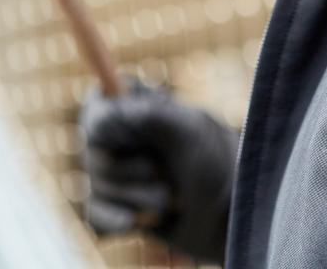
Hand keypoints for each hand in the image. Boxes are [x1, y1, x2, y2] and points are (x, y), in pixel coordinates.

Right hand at [79, 80, 236, 264]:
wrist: (235, 222)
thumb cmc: (221, 169)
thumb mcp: (189, 131)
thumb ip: (144, 116)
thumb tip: (97, 119)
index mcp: (144, 111)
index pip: (98, 103)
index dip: (99, 120)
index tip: (110, 134)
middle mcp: (128, 142)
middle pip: (92, 151)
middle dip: (124, 171)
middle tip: (159, 174)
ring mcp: (123, 179)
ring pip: (95, 187)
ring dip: (132, 198)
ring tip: (167, 202)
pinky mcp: (122, 211)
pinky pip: (95, 217)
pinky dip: (112, 221)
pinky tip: (134, 222)